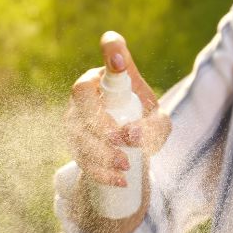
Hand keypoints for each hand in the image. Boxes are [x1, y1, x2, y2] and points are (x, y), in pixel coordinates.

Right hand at [67, 30, 171, 187]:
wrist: (127, 151)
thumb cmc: (143, 125)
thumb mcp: (158, 122)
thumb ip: (155, 125)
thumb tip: (131, 135)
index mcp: (110, 76)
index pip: (110, 52)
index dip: (112, 52)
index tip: (120, 60)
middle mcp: (86, 92)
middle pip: (81, 96)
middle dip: (99, 119)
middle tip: (121, 139)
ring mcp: (74, 119)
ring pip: (78, 131)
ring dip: (101, 151)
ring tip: (126, 165)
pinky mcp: (74, 145)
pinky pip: (81, 158)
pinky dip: (101, 172)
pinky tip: (120, 180)